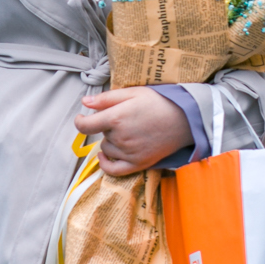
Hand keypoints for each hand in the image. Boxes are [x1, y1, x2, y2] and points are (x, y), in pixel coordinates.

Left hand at [74, 87, 192, 176]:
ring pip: (107, 149)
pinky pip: (113, 170)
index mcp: (116, 118)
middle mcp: (120, 138)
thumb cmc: (159, 102)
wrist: (184, 119)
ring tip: (128, 130)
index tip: (82, 118)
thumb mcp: (132, 93)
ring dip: (111, 141)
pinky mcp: (138, 163)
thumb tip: (85, 102)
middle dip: (107, 126)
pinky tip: (105, 157)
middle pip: (101, 135)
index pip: (86, 126)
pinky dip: (106, 165)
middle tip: (125, 117)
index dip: (80, 121)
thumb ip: (106, 98)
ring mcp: (129, 153)